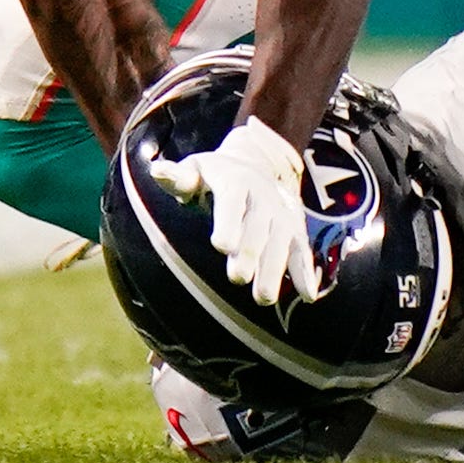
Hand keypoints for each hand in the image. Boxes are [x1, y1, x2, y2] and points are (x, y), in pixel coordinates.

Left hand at [150, 115, 320, 304]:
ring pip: (281, 240)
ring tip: (264, 299)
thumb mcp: (196, 170)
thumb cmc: (215, 175)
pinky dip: (305, 270)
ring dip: (274, 268)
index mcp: (235, 181)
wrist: (256, 163)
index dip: (228, 221)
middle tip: (237, 278)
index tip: (221, 245)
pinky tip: (307, 295)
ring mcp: (280, 213)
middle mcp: (262, 197)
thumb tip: (156, 170)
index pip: (231, 200)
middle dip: (250, 251)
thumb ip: (177, 177)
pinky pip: (301, 249)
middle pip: (257, 225)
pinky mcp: (294, 228)